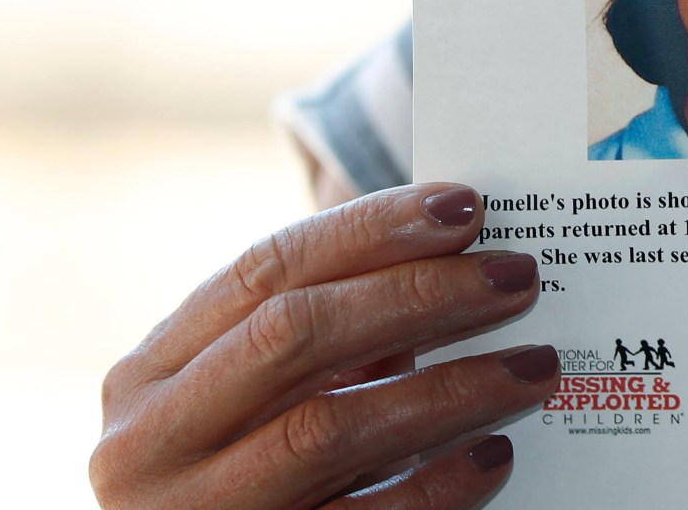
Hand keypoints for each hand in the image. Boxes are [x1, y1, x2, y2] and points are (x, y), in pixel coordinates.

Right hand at [92, 184, 560, 508]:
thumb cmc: (246, 474)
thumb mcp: (260, 398)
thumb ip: (327, 330)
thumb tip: (456, 246)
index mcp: (152, 373)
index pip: (264, 270)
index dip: (368, 230)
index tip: (465, 205)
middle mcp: (152, 440)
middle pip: (295, 335)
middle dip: (418, 295)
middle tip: (518, 278)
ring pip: (328, 430)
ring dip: (448, 389)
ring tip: (535, 366)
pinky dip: (433, 486)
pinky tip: (494, 455)